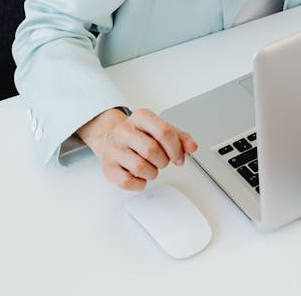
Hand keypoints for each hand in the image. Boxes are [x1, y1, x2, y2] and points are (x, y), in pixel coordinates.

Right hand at [77, 107, 197, 190]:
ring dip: (152, 173)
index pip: (164, 132)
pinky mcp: (108, 167)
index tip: (179, 158)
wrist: (111, 137)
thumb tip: (192, 146)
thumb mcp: (162, 130)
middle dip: (163, 161)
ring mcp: (114, 148)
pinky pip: (128, 182)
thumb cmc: (141, 135)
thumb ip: (180, 138)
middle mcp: (124, 130)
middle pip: (152, 151)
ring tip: (151, 167)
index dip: (176, 149)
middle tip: (162, 161)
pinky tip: (140, 176)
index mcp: (141, 116)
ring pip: (140, 167)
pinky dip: (140, 183)